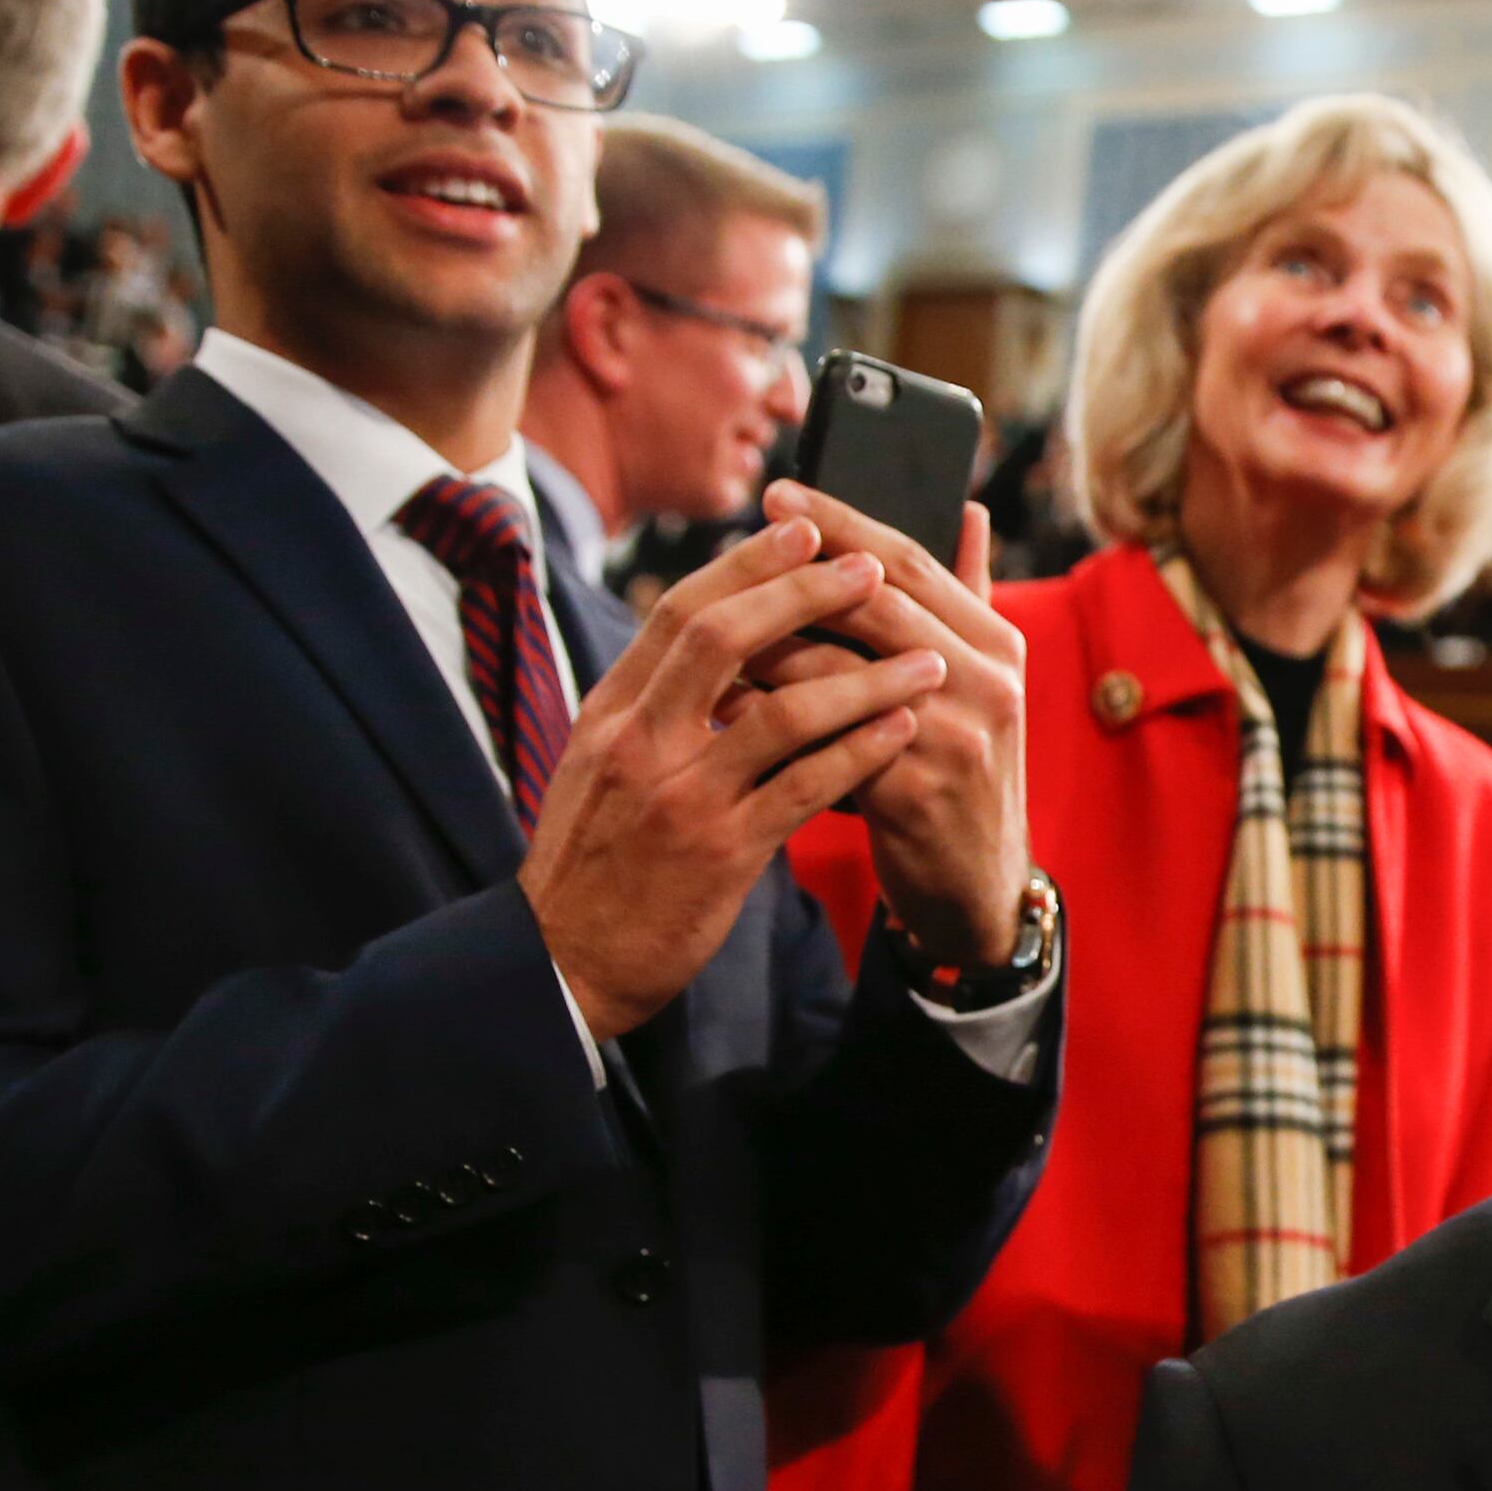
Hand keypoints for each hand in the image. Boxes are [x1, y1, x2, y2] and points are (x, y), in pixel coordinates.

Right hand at [521, 522, 934, 1037]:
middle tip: (872, 566)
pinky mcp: (720, 851)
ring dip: (863, 678)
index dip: (748, 565)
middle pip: (724, 638)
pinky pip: (803, 787)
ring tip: (927, 658)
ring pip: (780, 711)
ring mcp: (679, 795)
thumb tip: (712, 642)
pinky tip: (903, 729)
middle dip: (805, 592)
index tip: (806, 528)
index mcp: (613, 712)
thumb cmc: (597, 860)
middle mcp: (640, 741)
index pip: (681, 612)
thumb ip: (653, 705)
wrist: (564, 962)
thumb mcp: (603, 767)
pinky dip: (859, 752)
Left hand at [757, 484, 1032, 969]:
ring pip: (841, 668)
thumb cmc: (957, 770)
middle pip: (878, 599)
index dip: (843, 521)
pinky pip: (825, 740)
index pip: (913, 560)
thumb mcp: (977, 680)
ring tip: (710, 630)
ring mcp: (955, 736)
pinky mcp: (915, 792)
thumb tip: (970, 511)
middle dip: (799, 563)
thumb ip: (967, 599)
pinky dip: (770, 719)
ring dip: (767, 645)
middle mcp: (987, 681)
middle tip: (740, 533)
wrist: (974, 885)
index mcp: (997, 642)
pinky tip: (725, 707)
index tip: (779, 493)